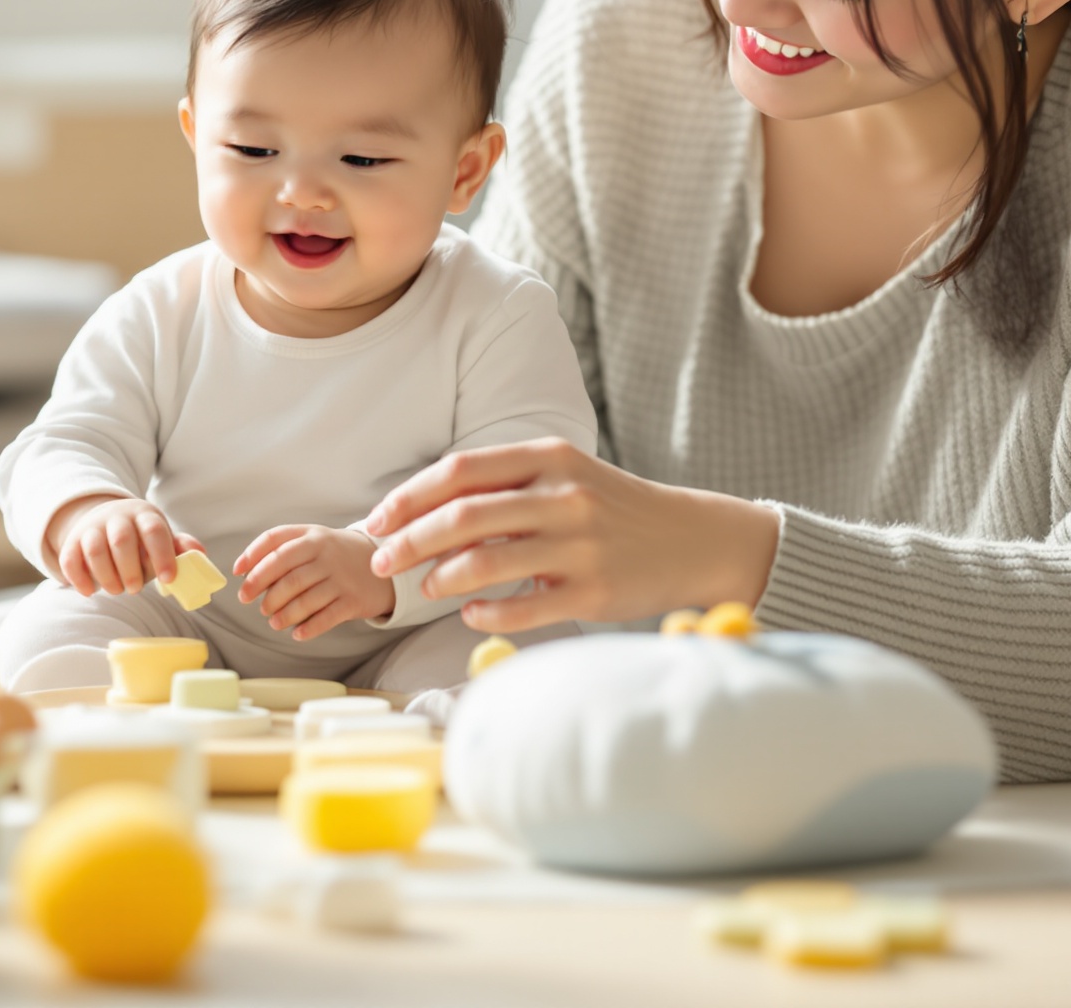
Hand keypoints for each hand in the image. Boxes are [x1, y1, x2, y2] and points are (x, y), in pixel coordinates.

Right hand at [52, 496, 204, 596]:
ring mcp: (92, 527)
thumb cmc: (141, 537)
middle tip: (135, 589)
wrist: (105, 519)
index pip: (154, 530)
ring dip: (106, 576)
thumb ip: (179, 546)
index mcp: (144, 515)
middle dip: (130, 569)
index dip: (162, 555)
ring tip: (116, 589)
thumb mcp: (161, 536)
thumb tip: (199, 554)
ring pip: (95, 549)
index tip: (168, 579)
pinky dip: (78, 578)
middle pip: (122, 539)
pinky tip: (90, 591)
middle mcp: (117, 517)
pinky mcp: (73, 542)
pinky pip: (70, 558)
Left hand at [232, 525, 392, 639]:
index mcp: (312, 536)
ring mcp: (341, 578)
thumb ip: (283, 549)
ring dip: (283, 613)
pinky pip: (326, 618)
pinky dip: (308, 628)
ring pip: (304, 599)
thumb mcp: (314, 540)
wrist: (384, 561)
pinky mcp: (353, 601)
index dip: (252, 556)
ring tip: (272, 620)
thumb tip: (246, 572)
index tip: (237, 573)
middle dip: (261, 590)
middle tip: (249, 601)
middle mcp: (326, 554)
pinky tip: (296, 633)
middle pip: (287, 575)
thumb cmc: (336, 553)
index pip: (276, 540)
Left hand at [360, 438, 781, 632]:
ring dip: (441, 578)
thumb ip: (503, 485)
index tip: (378, 521)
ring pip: (485, 562)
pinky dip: (485, 613)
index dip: (408, 497)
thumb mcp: (564, 475)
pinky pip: (521, 607)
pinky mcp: (594, 591)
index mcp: (549, 457)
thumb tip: (421, 509)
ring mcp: (580, 545)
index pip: (459, 471)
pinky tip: (471, 613)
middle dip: (408, 541)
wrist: (693, 539)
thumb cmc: (611, 507)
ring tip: (427, 588)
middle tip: (381, 561)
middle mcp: (564, 496)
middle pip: (462, 516)